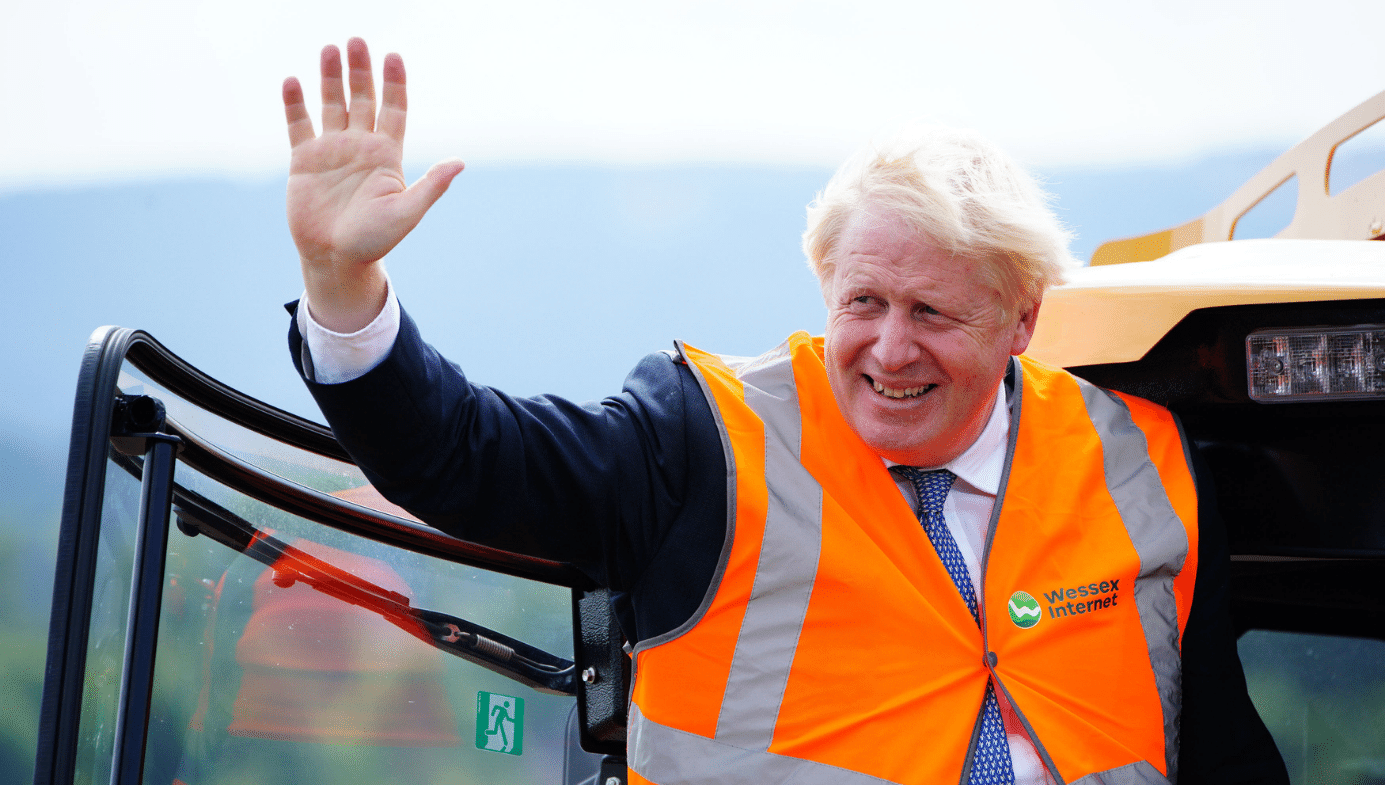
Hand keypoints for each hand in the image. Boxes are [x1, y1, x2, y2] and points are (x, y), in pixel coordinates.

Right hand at [283, 38, 463, 331]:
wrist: (336, 259)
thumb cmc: (375, 240)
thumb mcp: (407, 213)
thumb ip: (431, 186)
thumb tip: (460, 162)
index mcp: (387, 155)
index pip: (393, 109)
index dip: (394, 83)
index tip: (394, 56)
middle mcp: (361, 146)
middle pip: (363, 98)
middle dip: (360, 71)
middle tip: (357, 41)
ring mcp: (332, 150)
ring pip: (333, 104)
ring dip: (330, 77)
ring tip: (329, 48)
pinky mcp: (304, 160)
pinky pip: (299, 125)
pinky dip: (296, 104)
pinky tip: (293, 81)